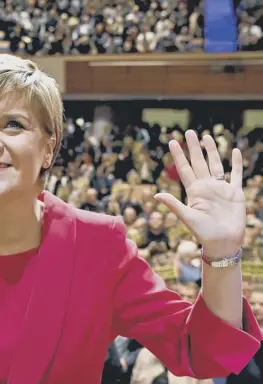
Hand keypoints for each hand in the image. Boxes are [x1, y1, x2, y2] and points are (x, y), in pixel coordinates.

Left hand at [154, 130, 244, 257]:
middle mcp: (206, 187)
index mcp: (194, 191)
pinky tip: (233, 151)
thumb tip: (157, 194)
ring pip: (215, 164)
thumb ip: (174, 204)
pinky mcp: (235, 193)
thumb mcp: (187, 217)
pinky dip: (235, 163)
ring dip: (212, 151)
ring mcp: (221, 189)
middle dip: (194, 147)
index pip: (184, 169)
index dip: (178, 155)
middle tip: (189, 132)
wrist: (223, 243)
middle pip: (199, 162)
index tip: (172, 142)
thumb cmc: (204, 233)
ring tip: (206, 137)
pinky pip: (235, 175)